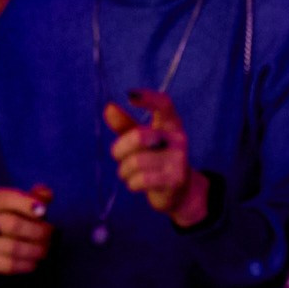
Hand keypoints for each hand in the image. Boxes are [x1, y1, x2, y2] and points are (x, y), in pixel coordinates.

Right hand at [0, 186, 55, 276]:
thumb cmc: (17, 214)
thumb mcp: (26, 201)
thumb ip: (38, 196)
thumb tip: (47, 196)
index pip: (9, 200)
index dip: (28, 205)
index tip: (45, 211)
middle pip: (12, 225)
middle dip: (36, 231)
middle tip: (50, 234)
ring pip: (11, 248)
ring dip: (34, 250)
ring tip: (45, 250)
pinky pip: (7, 265)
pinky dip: (25, 265)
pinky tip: (35, 262)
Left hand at [104, 91, 209, 225]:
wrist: (179, 192)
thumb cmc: (156, 160)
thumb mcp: (142, 141)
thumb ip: (125, 125)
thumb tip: (108, 107)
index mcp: (171, 124)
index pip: (164, 105)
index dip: (148, 98)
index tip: (130, 96)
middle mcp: (178, 138)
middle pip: (139, 136)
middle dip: (120, 148)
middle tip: (117, 156)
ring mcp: (178, 159)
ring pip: (136, 161)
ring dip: (124, 170)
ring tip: (127, 173)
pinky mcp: (175, 179)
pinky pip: (142, 179)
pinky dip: (132, 183)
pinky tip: (136, 183)